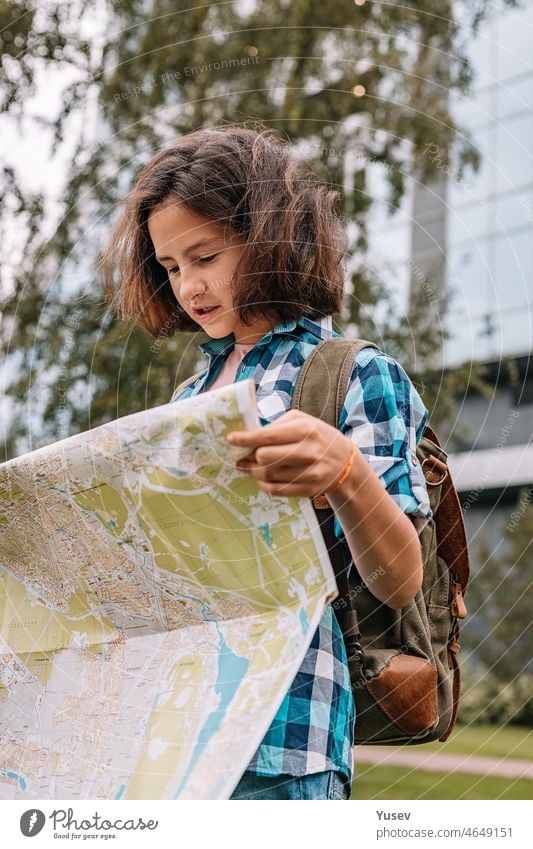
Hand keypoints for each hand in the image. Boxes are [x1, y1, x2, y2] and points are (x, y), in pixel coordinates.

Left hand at [227, 409, 354, 497]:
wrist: (345, 462)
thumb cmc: (317, 436)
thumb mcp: (302, 420)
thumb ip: (276, 425)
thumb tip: (248, 435)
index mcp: (305, 430)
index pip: (267, 436)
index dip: (245, 439)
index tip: (230, 439)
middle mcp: (308, 451)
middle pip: (264, 457)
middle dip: (250, 456)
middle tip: (244, 455)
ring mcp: (310, 473)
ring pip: (268, 475)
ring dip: (254, 471)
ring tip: (252, 466)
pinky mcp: (308, 489)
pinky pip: (276, 490)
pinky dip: (264, 484)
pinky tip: (263, 478)